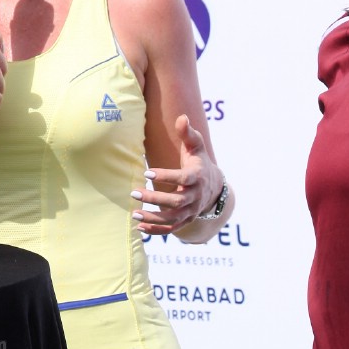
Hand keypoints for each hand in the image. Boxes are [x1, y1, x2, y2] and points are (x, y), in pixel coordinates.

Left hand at [132, 113, 219, 234]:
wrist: (214, 188)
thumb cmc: (199, 163)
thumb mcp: (196, 147)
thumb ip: (188, 134)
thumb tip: (182, 118)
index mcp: (197, 177)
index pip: (183, 179)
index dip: (166, 176)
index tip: (147, 172)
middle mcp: (195, 197)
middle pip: (176, 202)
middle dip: (155, 199)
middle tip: (134, 192)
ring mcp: (191, 211)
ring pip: (172, 218)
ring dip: (153, 218)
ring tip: (134, 213)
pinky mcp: (185, 220)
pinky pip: (171, 228)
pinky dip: (156, 230)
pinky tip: (140, 227)